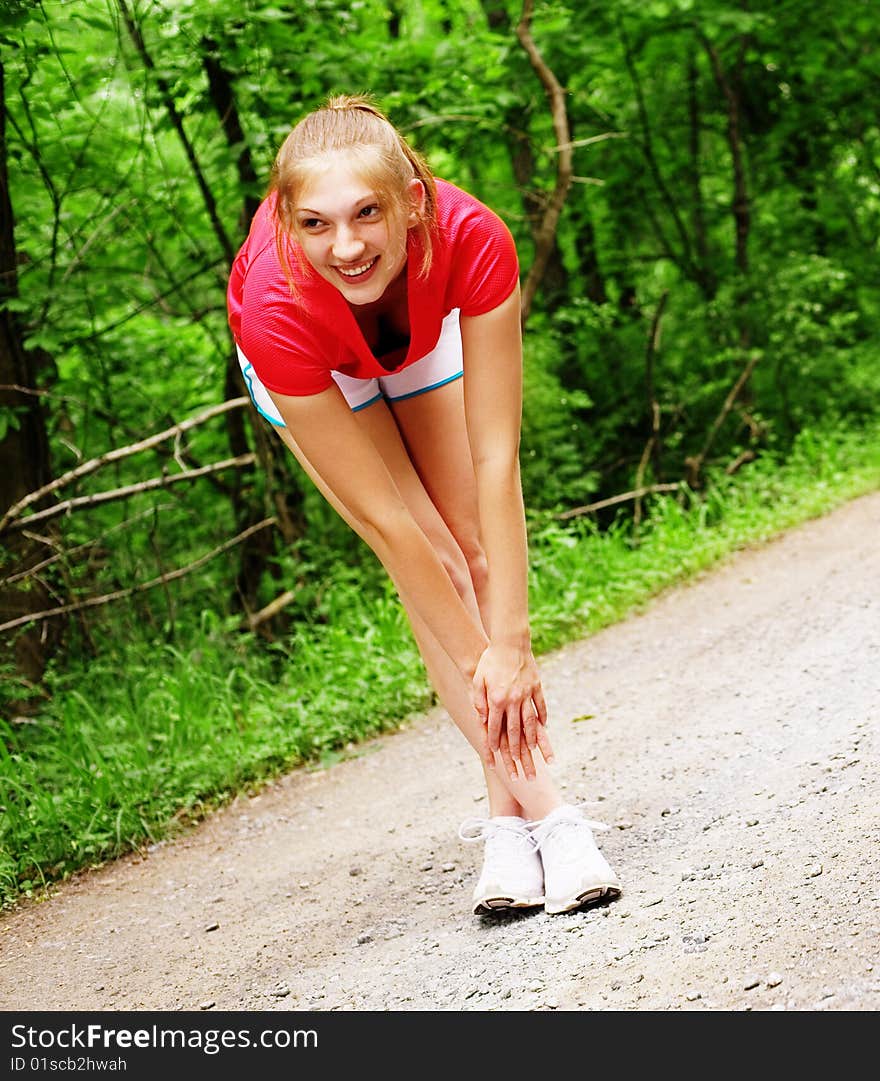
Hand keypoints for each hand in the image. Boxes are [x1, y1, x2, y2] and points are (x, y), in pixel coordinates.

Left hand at [471, 643, 553, 779]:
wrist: (509, 642)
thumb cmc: (489, 661)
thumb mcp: (478, 680)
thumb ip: (479, 700)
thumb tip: (482, 719)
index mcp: (497, 699)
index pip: (495, 726)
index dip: (493, 741)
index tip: (494, 754)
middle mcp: (513, 700)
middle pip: (514, 729)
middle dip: (515, 749)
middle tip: (516, 761)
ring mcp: (527, 693)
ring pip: (530, 721)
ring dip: (531, 738)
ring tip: (533, 751)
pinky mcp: (537, 686)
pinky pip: (540, 705)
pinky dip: (542, 717)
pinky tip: (543, 726)